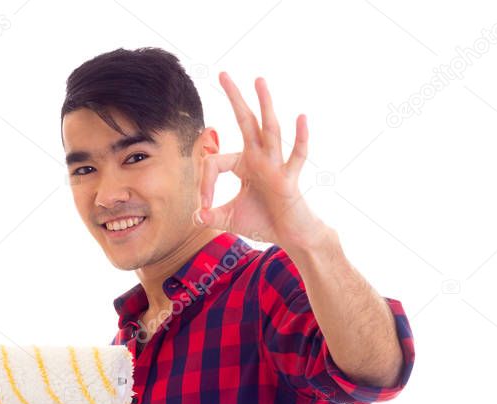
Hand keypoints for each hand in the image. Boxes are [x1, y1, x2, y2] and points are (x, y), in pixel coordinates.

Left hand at [195, 72, 327, 250]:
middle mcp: (260, 158)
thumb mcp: (230, 219)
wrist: (291, 237)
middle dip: (234, 98)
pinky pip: (296, 156)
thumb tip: (195, 216)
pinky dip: (300, 138)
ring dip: (264, 105)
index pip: (215, 162)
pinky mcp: (289, 179)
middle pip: (246, 122)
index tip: (203, 207)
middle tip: (222, 74)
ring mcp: (276, 166)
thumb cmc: (264, 222)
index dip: (204, 185)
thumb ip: (211, 216)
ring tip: (258, 80)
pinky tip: (301, 117)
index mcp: (244, 164)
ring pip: (270, 130)